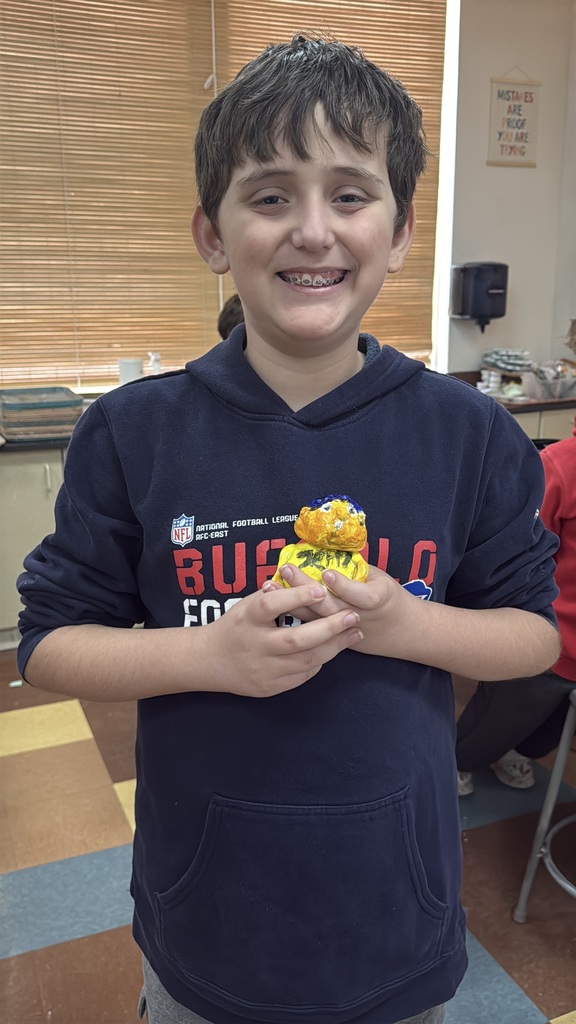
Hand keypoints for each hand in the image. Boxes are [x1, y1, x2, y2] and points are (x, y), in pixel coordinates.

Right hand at [202, 581, 362, 697]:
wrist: (209, 662)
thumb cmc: (234, 627)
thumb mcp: (246, 605)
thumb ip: (271, 595)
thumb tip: (301, 578)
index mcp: (247, 619)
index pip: (271, 606)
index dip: (296, 597)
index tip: (321, 589)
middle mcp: (255, 646)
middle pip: (295, 640)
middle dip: (329, 628)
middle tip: (352, 616)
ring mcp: (263, 670)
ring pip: (306, 661)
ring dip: (334, 646)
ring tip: (354, 632)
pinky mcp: (270, 687)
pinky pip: (302, 675)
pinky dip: (320, 661)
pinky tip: (334, 649)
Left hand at [267, 564, 406, 656]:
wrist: (402, 632)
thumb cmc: (390, 598)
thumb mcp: (381, 579)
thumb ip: (356, 570)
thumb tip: (326, 551)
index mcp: (377, 600)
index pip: (360, 595)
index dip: (343, 585)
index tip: (326, 572)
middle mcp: (359, 618)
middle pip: (330, 607)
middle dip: (305, 588)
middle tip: (286, 569)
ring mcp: (345, 632)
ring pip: (315, 619)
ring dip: (291, 602)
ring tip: (270, 586)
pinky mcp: (334, 641)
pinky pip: (311, 627)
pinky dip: (293, 614)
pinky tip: (274, 604)